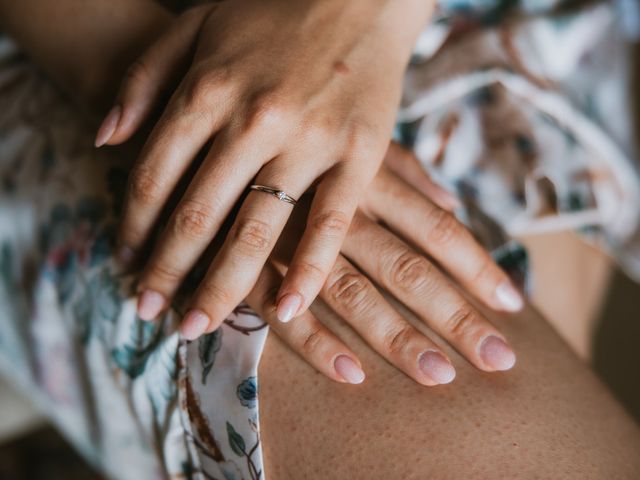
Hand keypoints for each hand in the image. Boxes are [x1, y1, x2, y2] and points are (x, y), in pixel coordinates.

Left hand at [96, 0, 434, 334]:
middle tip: (150, 312)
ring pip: (255, 230)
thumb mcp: (194, 27)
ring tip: (196, 326)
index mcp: (209, 87)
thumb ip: (143, 79)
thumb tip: (103, 139)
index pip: (155, 176)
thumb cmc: (273, 13)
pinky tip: (284, 311)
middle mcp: (254, 118)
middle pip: (196, 214)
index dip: (133, 226)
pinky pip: (331, 224)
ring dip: (221, 287)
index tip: (125, 260)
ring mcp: (309, 138)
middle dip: (166, 271)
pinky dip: (308, 272)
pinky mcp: (361, 152)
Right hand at [240, 144, 521, 385]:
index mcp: (364, 177)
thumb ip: (403, 170)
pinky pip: (287, 314)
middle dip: (455, 315)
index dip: (476, 266)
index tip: (514, 302)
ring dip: (398, 338)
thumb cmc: (285, 133)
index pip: (434, 228)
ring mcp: (293, 243)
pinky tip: (352, 375)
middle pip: (408, 270)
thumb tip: (452, 201)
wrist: (201, 133)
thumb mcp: (345, 138)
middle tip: (500, 359)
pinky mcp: (248, 269)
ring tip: (440, 375)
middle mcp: (337, 211)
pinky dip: (319, 345)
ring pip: (356, 296)